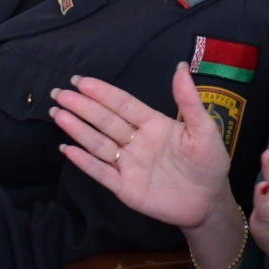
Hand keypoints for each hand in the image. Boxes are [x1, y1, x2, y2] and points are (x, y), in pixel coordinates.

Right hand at [52, 64, 231, 229]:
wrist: (210, 202)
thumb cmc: (209, 162)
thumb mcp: (205, 129)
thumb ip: (189, 101)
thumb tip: (181, 66)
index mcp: (154, 125)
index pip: (124, 105)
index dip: (103, 93)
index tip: (81, 81)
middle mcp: (137, 141)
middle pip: (105, 121)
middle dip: (83, 107)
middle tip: (60, 93)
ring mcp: (128, 164)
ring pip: (98, 143)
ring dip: (78, 129)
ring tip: (58, 113)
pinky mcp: (124, 188)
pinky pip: (100, 172)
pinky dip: (83, 162)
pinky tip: (67, 148)